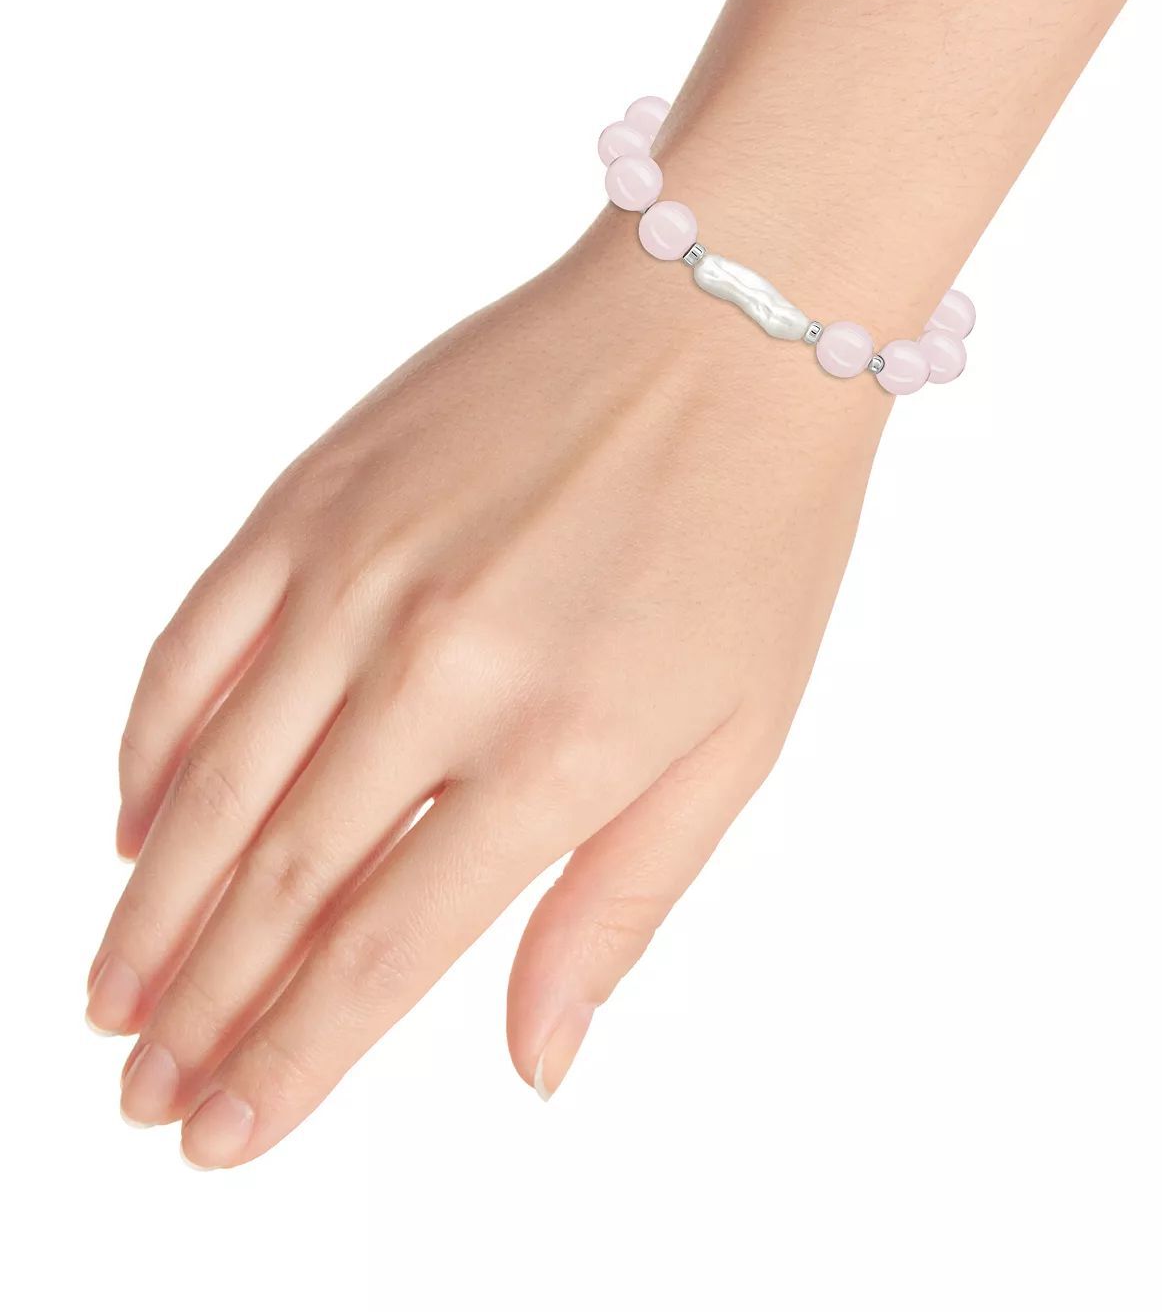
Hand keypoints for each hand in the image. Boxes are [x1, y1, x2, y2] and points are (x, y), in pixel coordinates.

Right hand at [87, 218, 886, 1166]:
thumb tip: (535, 1061)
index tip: (226, 1136)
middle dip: (201, 1009)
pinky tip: (134, 821)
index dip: (292, 1058)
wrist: (723, 324)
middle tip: (146, 1096)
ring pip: (213, 780)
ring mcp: (356, 573)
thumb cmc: (752, 536)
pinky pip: (194, 642)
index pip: (382, 949)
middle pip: (279, 881)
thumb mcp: (733, 745)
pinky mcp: (312, 498)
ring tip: (112, 1002)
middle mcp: (433, 666)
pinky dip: (150, 745)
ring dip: (149, 908)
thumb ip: (615, 907)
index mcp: (554, 745)